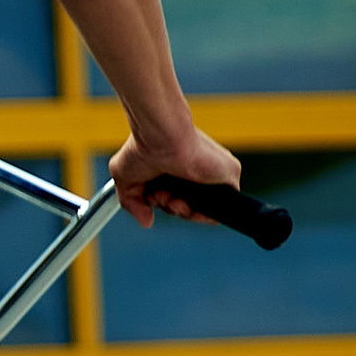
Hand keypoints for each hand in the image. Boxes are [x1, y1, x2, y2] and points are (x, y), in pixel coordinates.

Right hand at [110, 119, 242, 225]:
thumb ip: (133, 203)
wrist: (161, 134)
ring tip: (170, 197)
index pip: (176, 198)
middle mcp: (196, 170)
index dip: (163, 204)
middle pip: (188, 206)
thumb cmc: (142, 147)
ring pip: (203, 208)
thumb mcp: (126, 179)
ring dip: (183, 211)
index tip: (152, 198)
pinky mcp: (229, 173)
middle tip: (160, 196)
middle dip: (171, 207)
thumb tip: (146, 221)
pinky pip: (221, 207)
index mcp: (177, 168)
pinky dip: (204, 215)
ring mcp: (213, 173)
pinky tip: (188, 205)